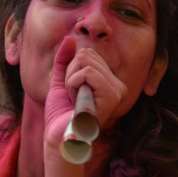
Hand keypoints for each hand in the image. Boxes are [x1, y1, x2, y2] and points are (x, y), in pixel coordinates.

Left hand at [44, 37, 125, 156]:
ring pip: (85, 61)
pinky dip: (72, 86)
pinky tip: (77, 104)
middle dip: (70, 74)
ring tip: (76, 101)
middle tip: (73, 97)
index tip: (73, 92)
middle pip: (86, 54)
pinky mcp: (112, 96)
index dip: (71, 70)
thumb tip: (70, 38)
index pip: (87, 53)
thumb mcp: (61, 81)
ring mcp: (118, 91)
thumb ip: (65, 60)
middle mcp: (118, 86)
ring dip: (71, 81)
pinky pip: (86, 73)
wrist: (59, 137)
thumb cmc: (60, 114)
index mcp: (110, 82)